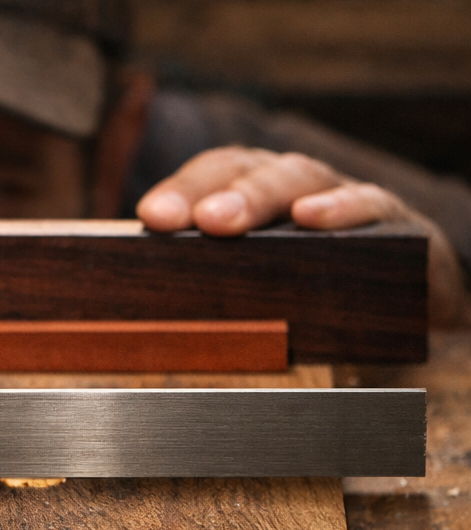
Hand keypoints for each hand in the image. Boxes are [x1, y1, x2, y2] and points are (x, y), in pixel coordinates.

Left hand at [138, 146, 464, 326]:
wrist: (411, 307)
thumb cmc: (317, 300)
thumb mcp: (259, 297)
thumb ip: (210, 299)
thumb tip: (143, 332)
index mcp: (253, 198)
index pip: (212, 177)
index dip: (182, 190)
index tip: (152, 218)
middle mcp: (293, 189)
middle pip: (248, 171)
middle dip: (214, 193)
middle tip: (183, 221)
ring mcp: (342, 199)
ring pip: (299, 178)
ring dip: (258, 196)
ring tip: (223, 220)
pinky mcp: (395, 223)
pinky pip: (370, 203)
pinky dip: (341, 208)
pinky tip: (310, 218)